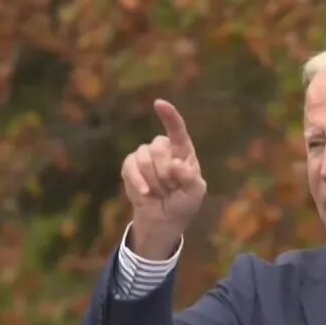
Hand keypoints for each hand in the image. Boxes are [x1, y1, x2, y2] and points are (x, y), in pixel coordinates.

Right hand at [120, 99, 206, 258]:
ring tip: (160, 193)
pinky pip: (129, 167)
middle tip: (171, 189)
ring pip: (143, 158)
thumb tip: (175, 163)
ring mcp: (145, 156)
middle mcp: (164, 149)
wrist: (163, 220)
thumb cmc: (183, 204)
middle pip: (159, 148)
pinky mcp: (130, 166)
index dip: (169, 116)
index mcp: (183, 151)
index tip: (159, 104)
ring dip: (153, 181)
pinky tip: (146, 194)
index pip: (177, 130)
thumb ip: (190, 178)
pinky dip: (137, 182)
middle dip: (165, 173)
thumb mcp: (195, 194)